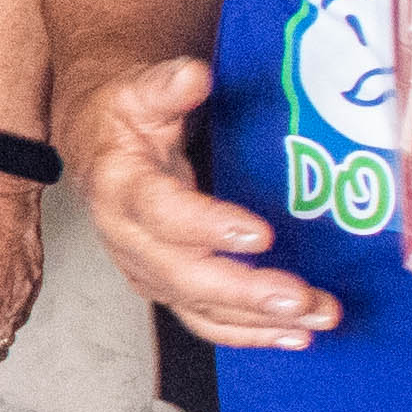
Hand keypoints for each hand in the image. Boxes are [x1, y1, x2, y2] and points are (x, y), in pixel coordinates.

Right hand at [65, 51, 337, 349]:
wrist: (94, 142)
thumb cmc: (123, 116)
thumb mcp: (138, 89)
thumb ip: (167, 85)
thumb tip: (195, 77)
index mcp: (120, 186)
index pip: (163, 214)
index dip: (208, 228)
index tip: (261, 234)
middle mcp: (128, 237)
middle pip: (183, 276)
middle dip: (245, 293)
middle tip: (301, 297)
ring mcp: (146, 268)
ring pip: (198, 308)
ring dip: (259, 320)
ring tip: (316, 317)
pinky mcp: (165, 286)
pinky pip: (204, 320)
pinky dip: (249, 334)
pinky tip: (294, 335)